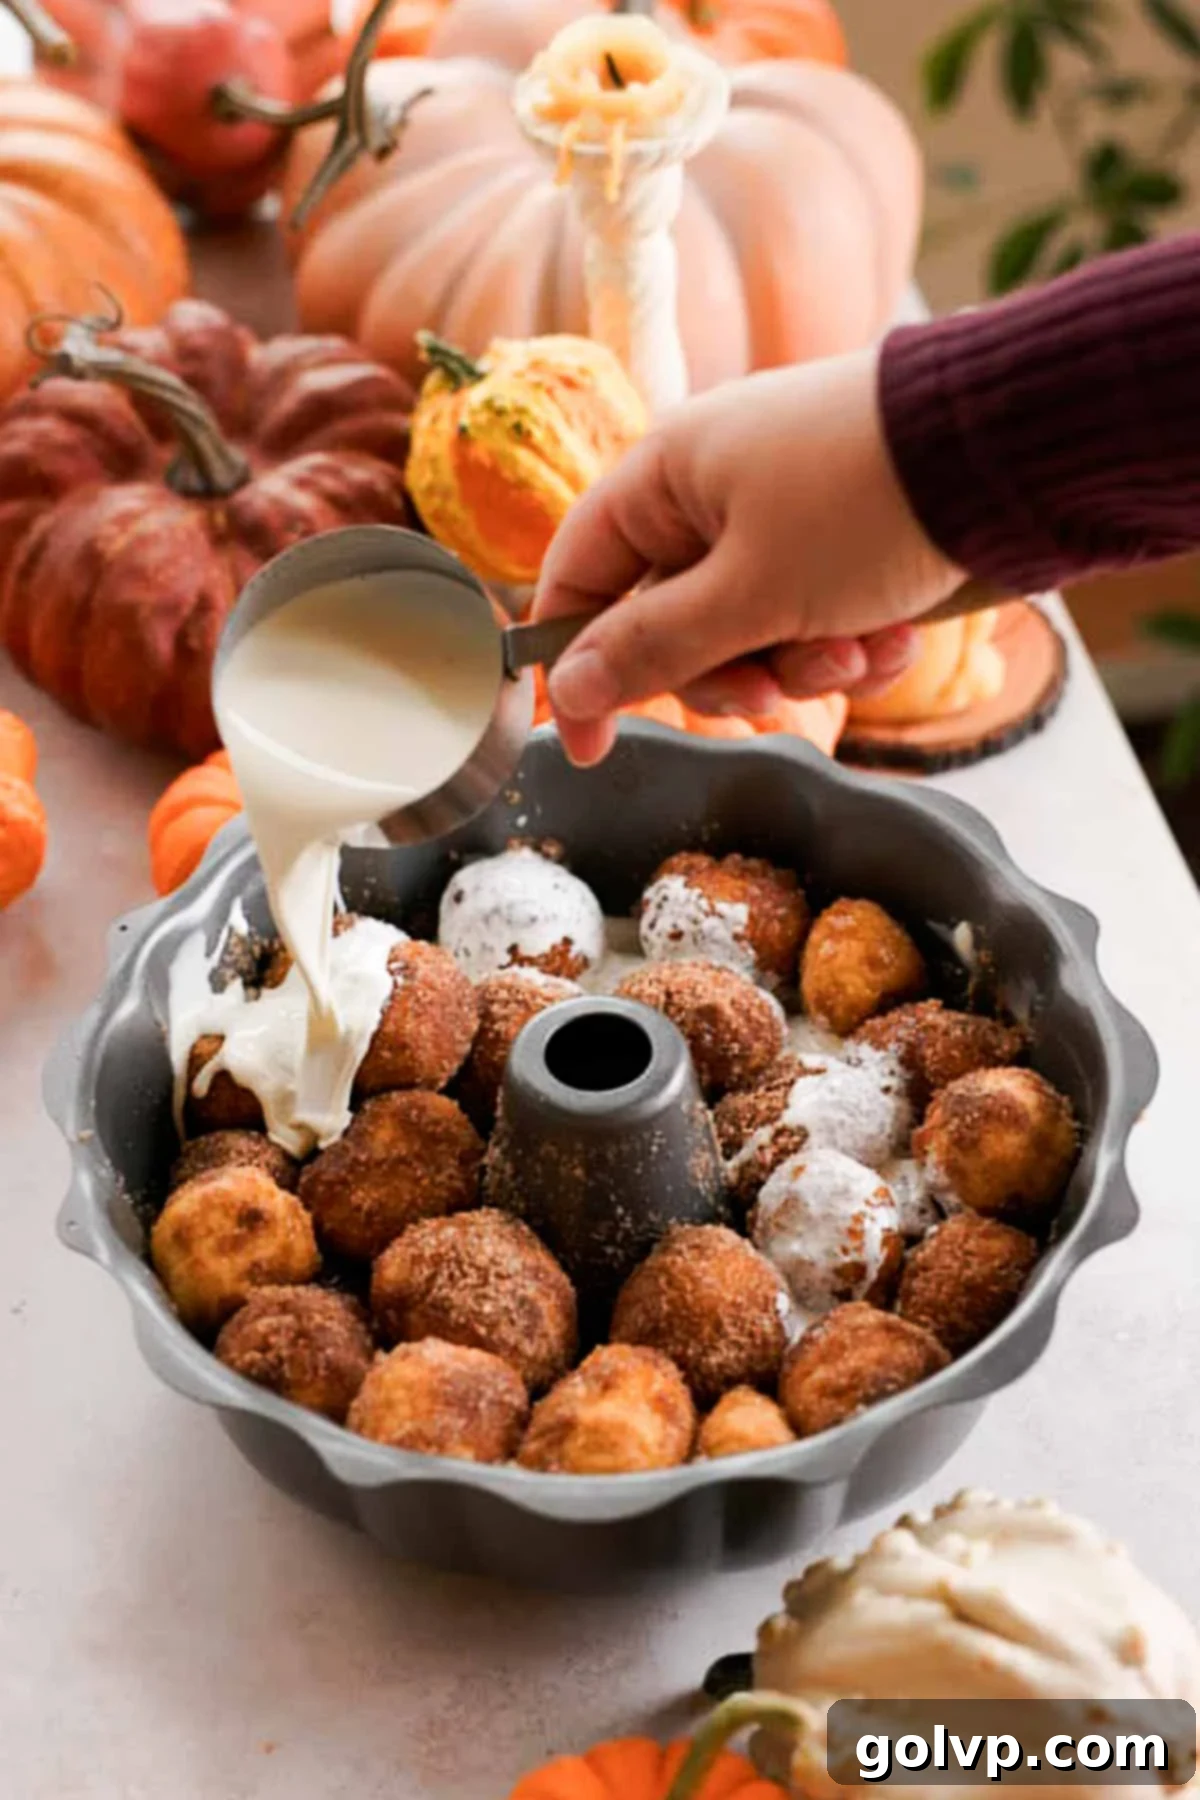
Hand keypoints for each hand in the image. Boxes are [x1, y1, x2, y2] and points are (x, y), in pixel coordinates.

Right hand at [533, 346, 961, 765]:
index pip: (579, 577)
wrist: (1011, 453)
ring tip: (857, 648)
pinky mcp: (847, 544)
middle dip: (729, 672)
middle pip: (672, 625)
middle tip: (773, 690)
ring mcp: (784, 518)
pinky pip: (816, 620)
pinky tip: (896, 639)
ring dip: (803, 664)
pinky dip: (851, 645)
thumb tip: (568, 691)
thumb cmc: (864, 503)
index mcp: (666, 476)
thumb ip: (652, 650)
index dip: (573, 665)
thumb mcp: (747, 593)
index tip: (586, 744)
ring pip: (751, 634)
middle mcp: (715, 493)